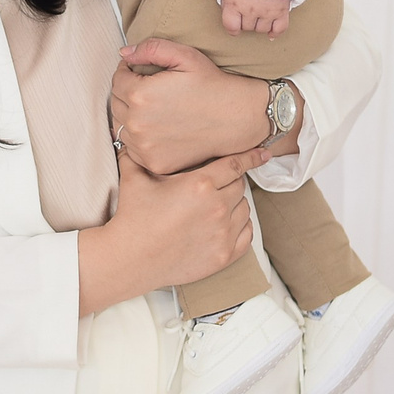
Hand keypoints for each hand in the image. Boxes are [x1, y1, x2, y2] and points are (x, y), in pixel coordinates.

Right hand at [77, 147, 268, 313]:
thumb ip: (138, 151)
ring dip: (235, 204)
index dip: (249, 157)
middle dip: (230, 182)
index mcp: (199, 184)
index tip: (263, 153)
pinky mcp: (224, 255)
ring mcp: (223, 233)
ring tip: (216, 205)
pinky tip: (228, 224)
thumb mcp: (133, 177)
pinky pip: (247, 234)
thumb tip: (131, 134)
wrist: (130, 259)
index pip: (234, 165)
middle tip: (214, 185)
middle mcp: (216, 207)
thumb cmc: (132, 217)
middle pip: (239, 186)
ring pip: (245, 209)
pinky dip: (242, 226)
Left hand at [111, 38, 273, 174]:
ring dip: (131, 116)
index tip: (140, 71)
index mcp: (140, 94)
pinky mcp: (154, 162)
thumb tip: (124, 54)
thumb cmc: (212, 85)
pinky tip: (159, 128)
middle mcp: (137, 123)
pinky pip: (133, 148)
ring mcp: (144, 147)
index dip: (128, 72)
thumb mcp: (185, 56)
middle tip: (150, 90)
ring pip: (122, 126)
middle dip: (128, 93)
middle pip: (116, 103)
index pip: (117, 80)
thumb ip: (150, 49)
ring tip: (155, 109)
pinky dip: (140, 138)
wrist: (237, 118)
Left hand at [219, 0, 293, 36]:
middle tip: (249, 10)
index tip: (235, 24)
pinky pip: (279, 28)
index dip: (233, 27)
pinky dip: (275, 31)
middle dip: (246, 21)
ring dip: (259, 24)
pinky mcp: (281, 8)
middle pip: (247, 27)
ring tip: (260, 13)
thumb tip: (227, 7)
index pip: (231, 26)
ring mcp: (266, 10)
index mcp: (234, 2)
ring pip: (262, 29)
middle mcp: (249, 9)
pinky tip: (271, 31)